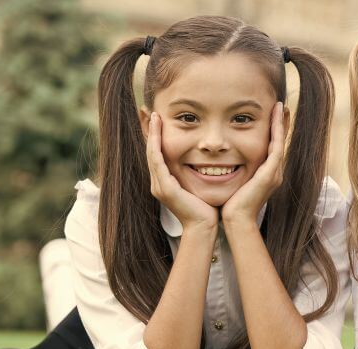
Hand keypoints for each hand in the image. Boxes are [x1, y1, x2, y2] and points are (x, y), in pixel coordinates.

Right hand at [146, 112, 218, 231]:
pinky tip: (157, 132)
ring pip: (151, 153)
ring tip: (153, 117)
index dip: (156, 137)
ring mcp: (159, 186)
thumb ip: (197, 174)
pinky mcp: (165, 188)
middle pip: (150, 151)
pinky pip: (158, 161)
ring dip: (151, 134)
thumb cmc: (206, 209)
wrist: (203, 227)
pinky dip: (156, 145)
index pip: (157, 154)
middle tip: (150, 112)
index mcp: (165, 183)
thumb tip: (208, 162)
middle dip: (150, 131)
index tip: (158, 120)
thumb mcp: (199, 186)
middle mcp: (158, 183)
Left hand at [221, 102, 285, 224]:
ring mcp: (274, 172)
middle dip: (281, 124)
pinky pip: (276, 146)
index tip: (272, 116)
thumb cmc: (230, 205)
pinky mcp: (270, 173)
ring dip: (281, 123)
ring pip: (280, 141)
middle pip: (280, 142)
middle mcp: (274, 172)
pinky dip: (277, 130)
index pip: (272, 148)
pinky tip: (276, 116)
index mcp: (266, 175)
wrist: (236, 220)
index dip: (273, 132)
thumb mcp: (234, 184)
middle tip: (281, 107)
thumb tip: (221, 164)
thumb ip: (234, 173)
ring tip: (281, 107)